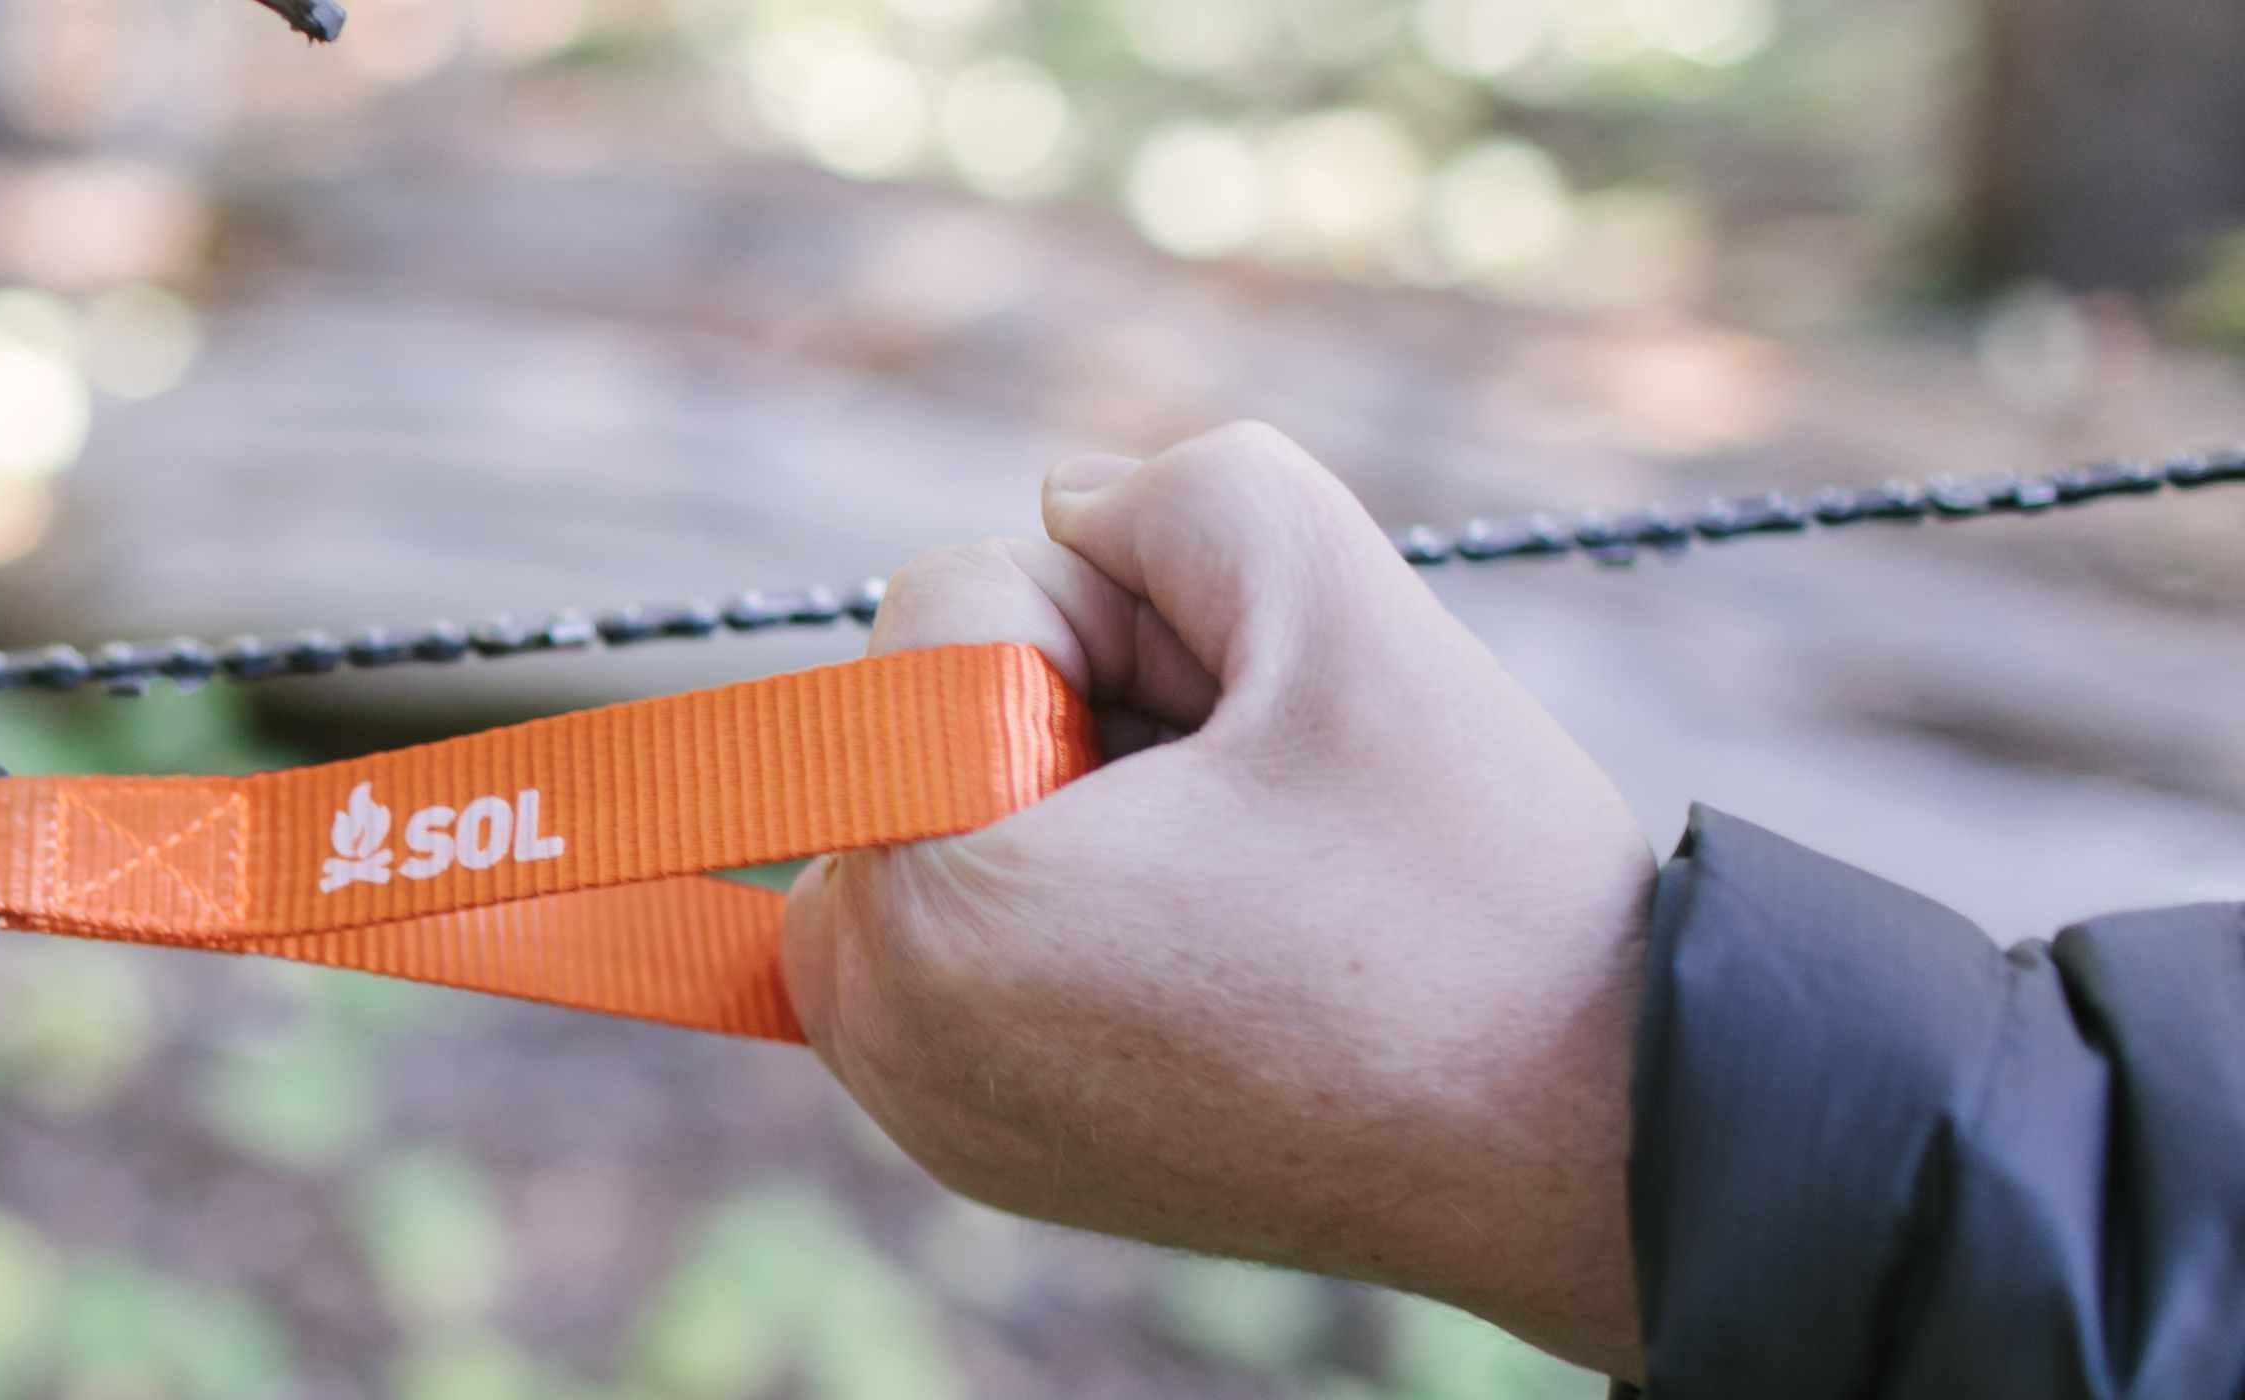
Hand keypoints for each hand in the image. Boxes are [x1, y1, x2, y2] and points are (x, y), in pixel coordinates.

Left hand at [781, 423, 1655, 1377]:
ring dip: (1080, 792)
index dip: (1121, 616)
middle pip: (922, 709)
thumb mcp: (1338, 600)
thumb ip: (1171, 487)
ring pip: (948, 806)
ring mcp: (917, 1100)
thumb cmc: (1471, 893)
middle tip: (1251, 812)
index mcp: (931, 908)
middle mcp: (879, 1027)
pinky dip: (1072, 890)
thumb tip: (1064, 506)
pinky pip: (967, 920)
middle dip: (1081, 706)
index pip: (943, 605)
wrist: (1592, 1143)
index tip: (1239, 733)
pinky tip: (1218, 942)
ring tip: (1244, 878)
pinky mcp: (973, 1137)